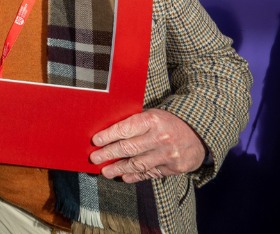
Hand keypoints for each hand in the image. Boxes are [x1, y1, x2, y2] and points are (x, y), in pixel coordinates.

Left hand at [89, 109, 205, 182]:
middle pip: (129, 148)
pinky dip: (135, 176)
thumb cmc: (168, 122)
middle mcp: (161, 138)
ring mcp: (168, 155)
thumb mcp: (152, 115)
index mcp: (152, 120)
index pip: (125, 129)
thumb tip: (106, 131)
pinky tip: (124, 177)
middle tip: (94, 158)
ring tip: (105, 171)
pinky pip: (150, 174)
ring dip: (119, 169)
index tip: (95, 141)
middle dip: (108, 154)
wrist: (199, 133)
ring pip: (138, 164)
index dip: (108, 136)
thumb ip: (134, 122)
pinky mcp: (174, 168)